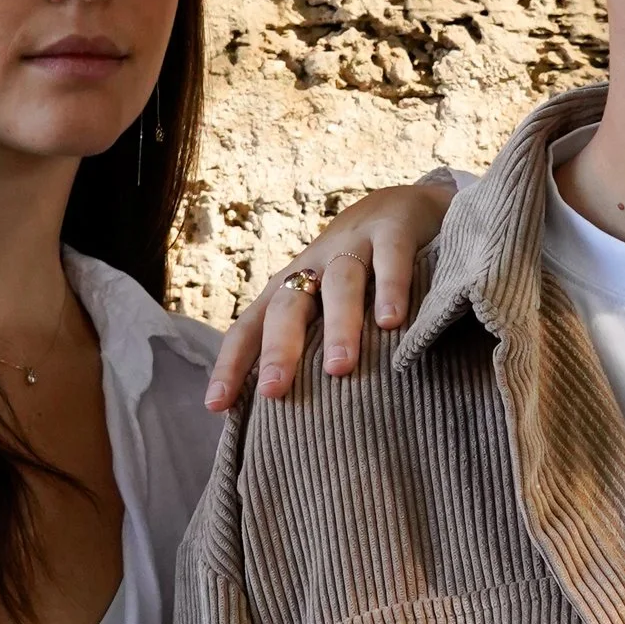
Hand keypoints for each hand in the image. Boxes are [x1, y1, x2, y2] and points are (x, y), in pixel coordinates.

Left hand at [205, 175, 455, 409]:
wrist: (408, 205)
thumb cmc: (363, 270)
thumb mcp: (328, 301)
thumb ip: (312, 344)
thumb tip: (288, 418)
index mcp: (292, 286)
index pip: (251, 325)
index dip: (232, 363)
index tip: (216, 406)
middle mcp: (316, 264)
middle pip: (288, 306)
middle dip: (278, 349)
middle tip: (274, 392)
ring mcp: (355, 244)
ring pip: (339, 283)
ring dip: (337, 325)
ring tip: (340, 368)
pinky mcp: (396, 230)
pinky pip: (390, 258)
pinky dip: (390, 288)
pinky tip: (392, 322)